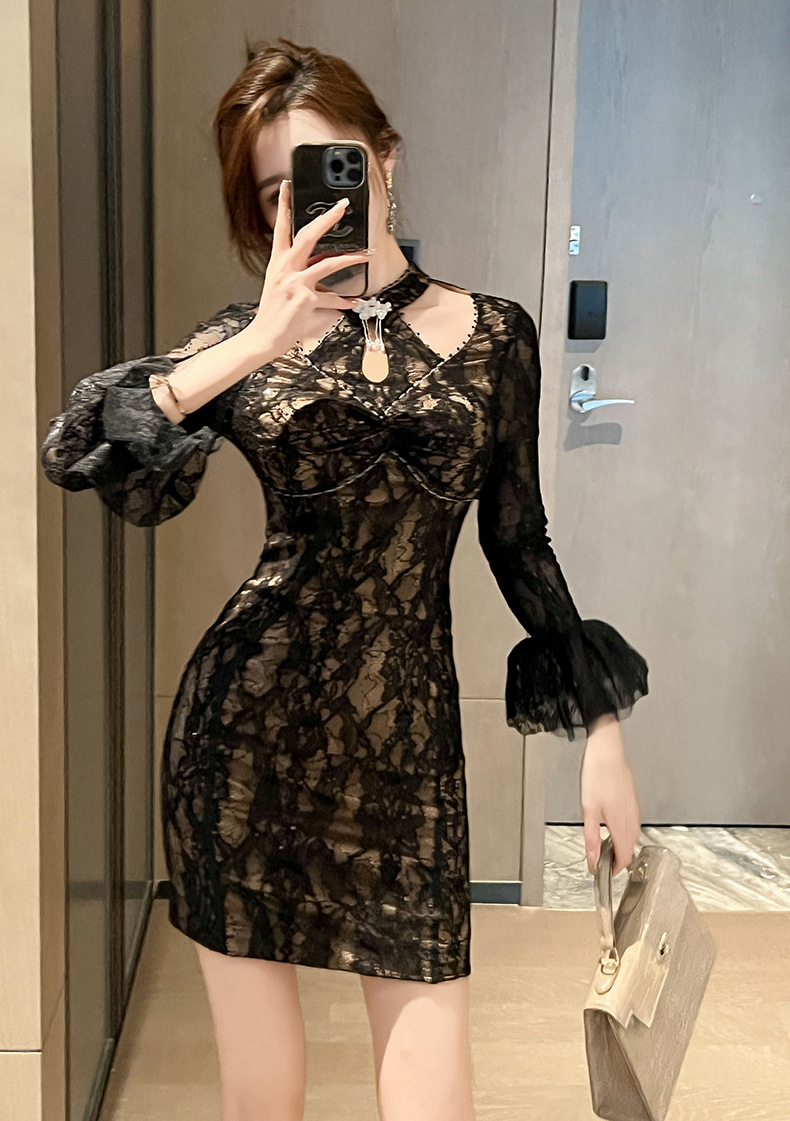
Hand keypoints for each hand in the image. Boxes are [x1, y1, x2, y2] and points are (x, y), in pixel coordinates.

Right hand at [250, 179, 371, 357]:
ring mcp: (296, 285)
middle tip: (342, 207)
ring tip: (367, 254)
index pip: (279, 228)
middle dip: (327, 219)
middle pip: (307, 236)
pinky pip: (332, 298)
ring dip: (351, 258)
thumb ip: (297, 269)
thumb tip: (320, 262)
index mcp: (277, 262)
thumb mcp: (279, 284)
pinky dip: (346, 301)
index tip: (286, 186)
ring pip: (328, 264)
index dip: (282, 206)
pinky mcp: (306, 301)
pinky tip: (355, 301)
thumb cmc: (273, 312)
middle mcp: (286, 269)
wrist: (264, 336)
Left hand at [580, 714, 641, 876]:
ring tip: (610, 848)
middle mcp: (631, 817)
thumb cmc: (597, 775)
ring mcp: (634, 808)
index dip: (616, 868)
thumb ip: (591, 836)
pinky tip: (617, 826)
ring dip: (624, 845)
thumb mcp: (588, 809)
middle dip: (619, 859)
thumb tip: (591, 858)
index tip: (606, 872)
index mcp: (620, 823)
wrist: (608, 751)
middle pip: (630, 847)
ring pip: (633, 835)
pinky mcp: (633, 799)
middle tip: (606, 863)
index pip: (624, 856)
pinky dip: (627, 831)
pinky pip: (634, 822)